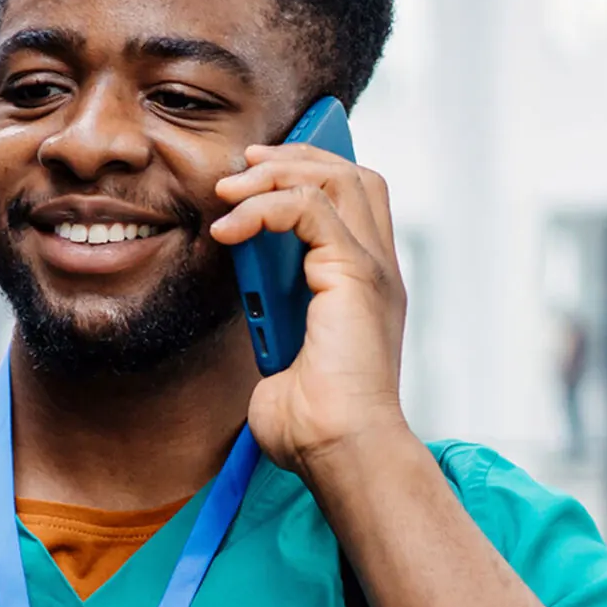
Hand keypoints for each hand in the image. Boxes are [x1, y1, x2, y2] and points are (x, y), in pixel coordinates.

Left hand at [209, 144, 415, 477]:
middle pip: (353, 175)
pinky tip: (228, 230)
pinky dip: (264, 208)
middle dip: (294, 157)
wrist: (339, 449)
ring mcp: (373, 270)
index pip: (356, 200)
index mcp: (366, 286)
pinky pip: (309, 209)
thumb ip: (274, 318)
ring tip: (228, 191)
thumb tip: (248, 301)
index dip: (312, 171)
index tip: (257, 170)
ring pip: (335, 179)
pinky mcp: (354, 275)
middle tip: (241, 165)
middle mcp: (378, 270)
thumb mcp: (283, 356)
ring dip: (274, 174)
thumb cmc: (311, 422)